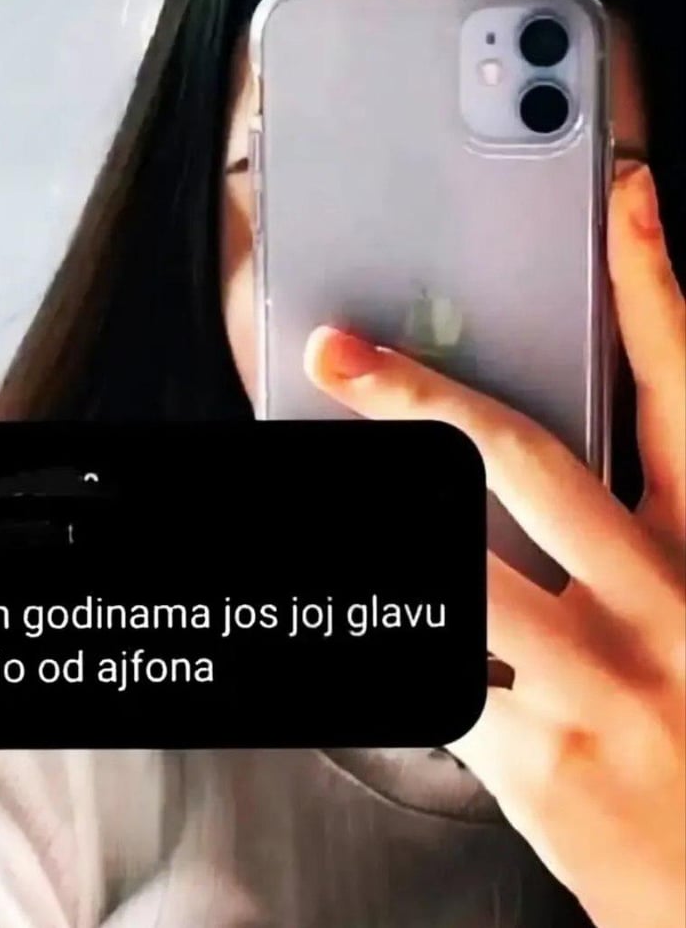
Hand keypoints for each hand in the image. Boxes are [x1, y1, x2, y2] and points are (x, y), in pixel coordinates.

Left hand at [303, 163, 685, 927]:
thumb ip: (639, 531)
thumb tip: (507, 454)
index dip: (658, 285)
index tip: (626, 194)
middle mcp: (663, 599)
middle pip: (527, 460)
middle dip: (421, 395)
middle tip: (341, 352)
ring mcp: (600, 679)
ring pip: (453, 566)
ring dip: (367, 512)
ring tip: (302, 469)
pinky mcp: (541, 756)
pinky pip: (431, 672)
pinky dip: (378, 631)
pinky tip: (330, 611)